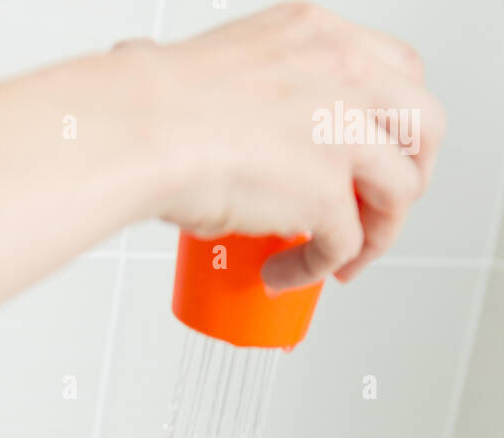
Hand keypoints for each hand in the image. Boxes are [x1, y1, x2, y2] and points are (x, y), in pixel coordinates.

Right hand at [135, 2, 444, 285]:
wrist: (141, 131)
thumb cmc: (153, 105)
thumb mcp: (218, 66)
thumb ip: (240, 88)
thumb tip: (201, 105)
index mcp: (318, 36)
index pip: (394, 71)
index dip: (391, 120)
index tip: (371, 149)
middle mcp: (343, 75)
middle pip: (424, 124)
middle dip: (410, 173)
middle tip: (379, 205)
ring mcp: (342, 134)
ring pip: (402, 190)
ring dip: (378, 232)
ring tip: (342, 255)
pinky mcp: (326, 193)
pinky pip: (346, 245)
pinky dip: (318, 269)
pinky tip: (285, 273)